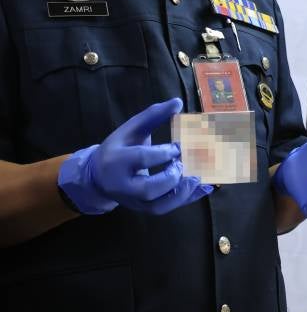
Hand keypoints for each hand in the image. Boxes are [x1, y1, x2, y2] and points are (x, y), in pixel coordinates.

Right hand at [58, 98, 213, 214]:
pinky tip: (203, 187)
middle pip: (148, 189)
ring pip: (157, 206)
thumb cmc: (120, 148)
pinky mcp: (142, 209)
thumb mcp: (131, 129)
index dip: (164, 152)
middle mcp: (121, 185)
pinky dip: (186, 199)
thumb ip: (153, 115)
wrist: (99, 176)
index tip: (179, 146)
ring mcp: (132, 201)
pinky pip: (165, 209)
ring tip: (197, 177)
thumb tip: (178, 102)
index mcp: (115, 160)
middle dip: (171, 177)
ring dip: (182, 193)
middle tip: (182, 164)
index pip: (141, 158)